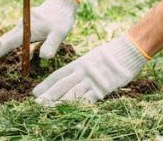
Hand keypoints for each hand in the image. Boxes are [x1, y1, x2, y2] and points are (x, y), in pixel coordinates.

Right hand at [0, 0, 77, 64]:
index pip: (7, 43)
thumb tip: (44, 58)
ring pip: (6, 39)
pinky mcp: (23, 26)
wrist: (61, 3)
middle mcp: (20, 27)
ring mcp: (21, 26)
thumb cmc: (60, 19)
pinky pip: (11, 37)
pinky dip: (4, 44)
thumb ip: (51, 45)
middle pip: (2, 41)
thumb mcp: (59, 33)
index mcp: (26, 29)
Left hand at [32, 35, 147, 104]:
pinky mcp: (103, 88)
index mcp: (78, 63)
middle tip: (37, 104)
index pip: (58, 75)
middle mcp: (82, 72)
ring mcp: (92, 80)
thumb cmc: (111, 54)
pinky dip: (79, 106)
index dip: (46, 84)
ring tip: (49, 110)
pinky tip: (70, 112)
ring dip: (60, 103)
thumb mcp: (92, 57)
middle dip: (48, 95)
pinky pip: (89, 99)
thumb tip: (73, 75)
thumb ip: (82, 67)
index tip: (35, 92)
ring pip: (72, 94)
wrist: (127, 51)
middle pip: (62, 85)